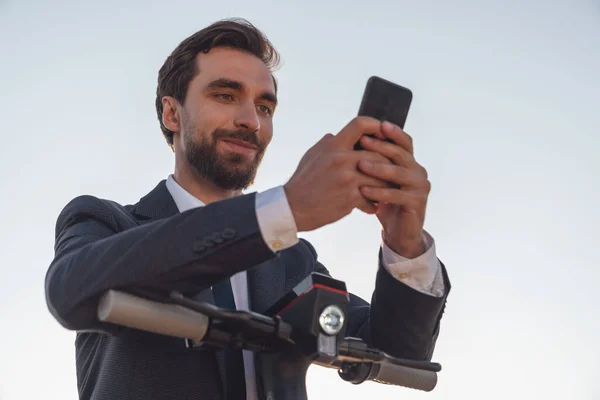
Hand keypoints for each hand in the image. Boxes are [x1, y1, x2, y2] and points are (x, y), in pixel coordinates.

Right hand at [284, 117, 392, 231]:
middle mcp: (341, 158)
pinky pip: (372, 198)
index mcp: (333, 145)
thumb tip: (337, 134)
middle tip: (391, 169)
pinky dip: (373, 204)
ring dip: (384, 184)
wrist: (292, 208)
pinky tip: (371, 207)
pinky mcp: (350, 197)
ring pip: (380, 176)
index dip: (376, 126)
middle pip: (378, 152)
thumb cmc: (303, 181)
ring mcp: (347, 178)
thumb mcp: (312, 155)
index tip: (382, 134)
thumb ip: (328, 143)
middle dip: (387, 162)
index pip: (360, 124)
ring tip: (384, 190)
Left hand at [357, 121, 430, 257]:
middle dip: (381, 146)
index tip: (377, 124)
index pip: (404, 142)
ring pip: (399, 173)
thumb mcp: (379, 179)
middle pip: (400, 154)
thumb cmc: (386, 202)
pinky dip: (379, 192)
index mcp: (410, 162)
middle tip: (363, 140)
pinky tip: (363, 190)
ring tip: (360, 164)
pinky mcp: (417, 203)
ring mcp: (420, 187)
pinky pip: (397, 195)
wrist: (399, 232)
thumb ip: (374, 159)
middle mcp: (419, 171)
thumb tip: (355, 137)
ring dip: (379, 167)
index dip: (392, 132)